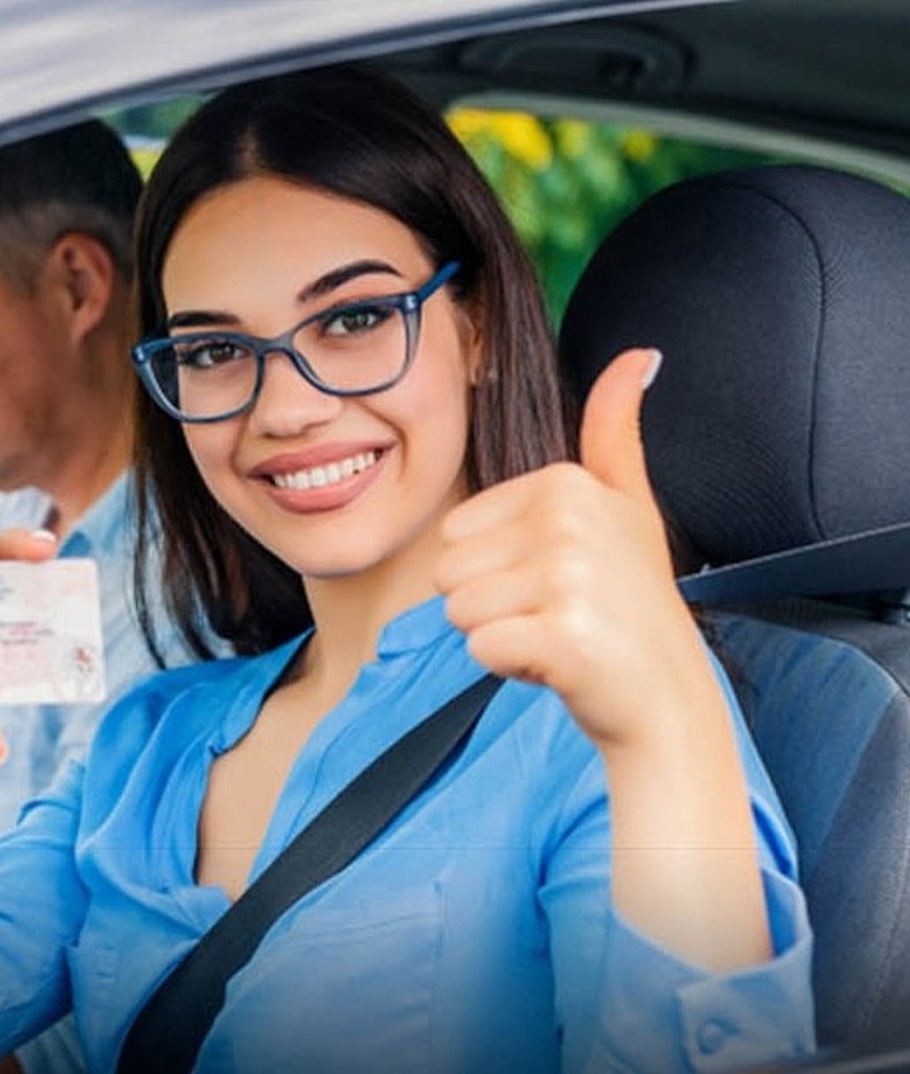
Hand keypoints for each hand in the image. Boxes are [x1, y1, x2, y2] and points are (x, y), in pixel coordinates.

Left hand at [437, 348, 717, 749]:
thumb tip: (638, 356)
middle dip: (493, 603)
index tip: (558, 580)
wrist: (667, 698)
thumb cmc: (632, 605)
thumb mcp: (627, 505)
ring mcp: (568, 579)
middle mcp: (568, 522)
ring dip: (499, 634)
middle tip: (558, 612)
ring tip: (559, 633)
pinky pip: (480, 648)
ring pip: (457, 611)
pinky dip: (510, 666)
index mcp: (567, 483)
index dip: (497, 568)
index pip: (456, 532)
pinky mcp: (562, 636)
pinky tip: (559, 663)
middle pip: (448, 570)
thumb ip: (615, 432)